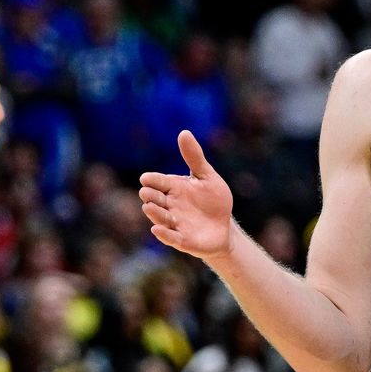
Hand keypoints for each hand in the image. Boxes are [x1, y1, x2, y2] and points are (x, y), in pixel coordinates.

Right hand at [137, 130, 235, 261]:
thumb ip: (194, 157)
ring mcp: (174, 223)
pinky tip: (157, 229)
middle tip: (147, 192)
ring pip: (159, 217)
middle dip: (150, 196)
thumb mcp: (206, 177)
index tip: (146, 178)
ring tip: (149, 207)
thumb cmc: (214, 201)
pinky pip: (170, 237)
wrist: (224, 227)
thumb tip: (184, 132)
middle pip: (154, 199)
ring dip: (154, 213)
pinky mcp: (182, 240)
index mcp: (174, 188)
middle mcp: (170, 205)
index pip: (158, 182)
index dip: (152, 180)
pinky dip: (163, 234)